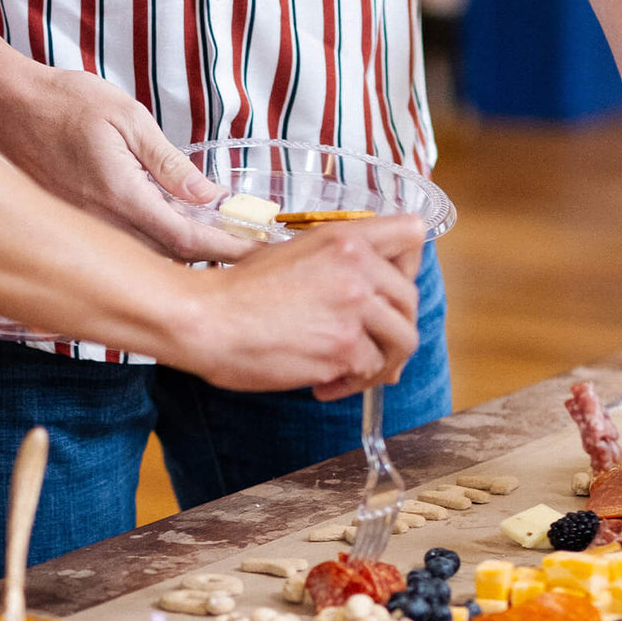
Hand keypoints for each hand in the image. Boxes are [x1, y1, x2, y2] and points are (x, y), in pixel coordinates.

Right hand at [0, 66, 258, 264]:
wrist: (2, 107)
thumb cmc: (63, 103)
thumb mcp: (129, 119)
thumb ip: (170, 163)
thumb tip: (208, 195)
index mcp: (123, 198)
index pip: (187, 239)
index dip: (225, 249)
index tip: (255, 252)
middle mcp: (104, 225)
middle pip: (169, 261)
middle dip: (209, 261)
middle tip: (245, 254)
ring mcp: (86, 233)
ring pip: (144, 262)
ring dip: (180, 259)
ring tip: (216, 249)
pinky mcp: (73, 231)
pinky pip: (120, 253)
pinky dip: (150, 253)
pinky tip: (167, 241)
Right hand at [177, 216, 424, 398]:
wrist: (208, 320)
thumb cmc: (239, 293)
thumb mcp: (293, 253)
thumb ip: (336, 264)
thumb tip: (368, 300)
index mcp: (345, 238)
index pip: (413, 235)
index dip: (407, 266)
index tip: (389, 290)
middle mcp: (358, 268)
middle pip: (410, 300)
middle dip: (393, 329)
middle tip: (368, 348)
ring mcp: (354, 308)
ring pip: (402, 340)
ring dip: (382, 362)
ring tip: (352, 372)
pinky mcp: (345, 347)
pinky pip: (371, 370)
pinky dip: (352, 384)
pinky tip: (323, 385)